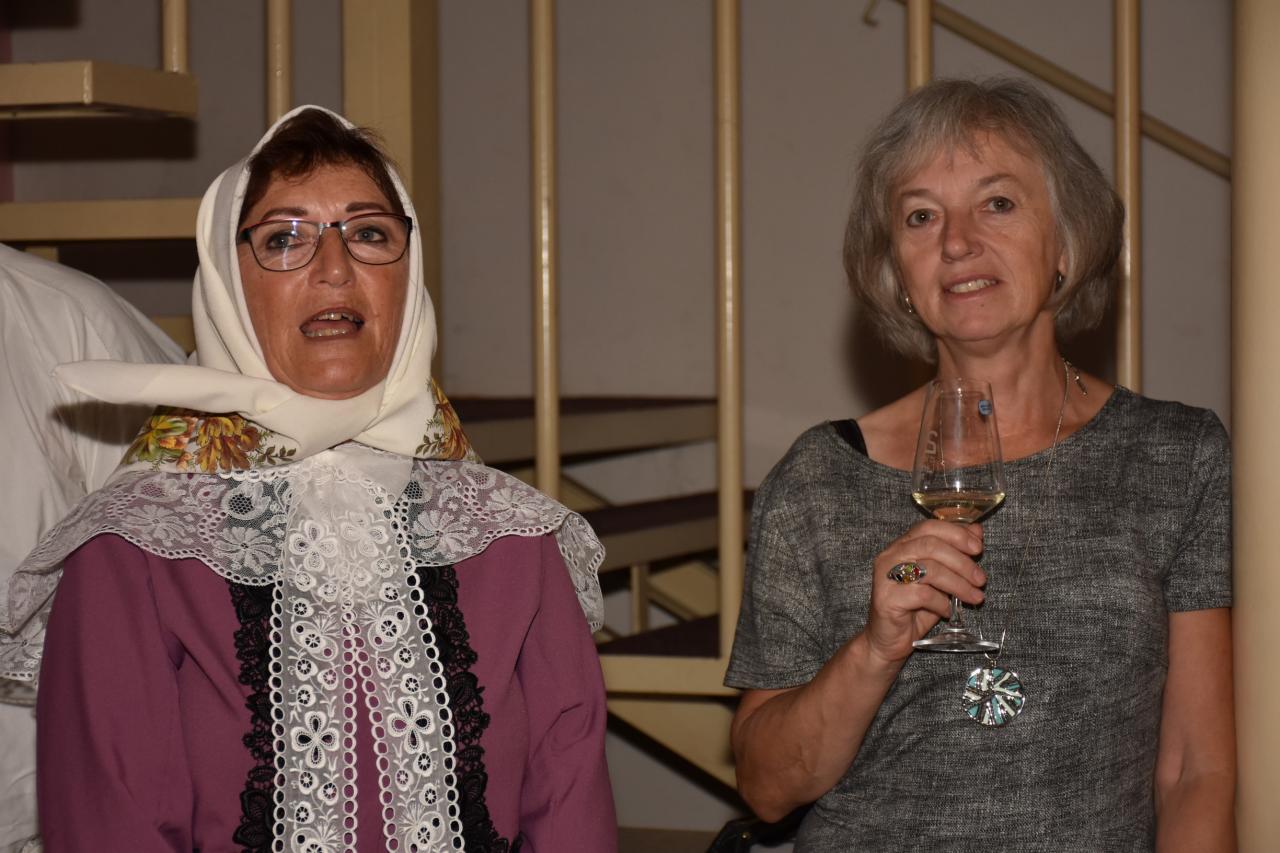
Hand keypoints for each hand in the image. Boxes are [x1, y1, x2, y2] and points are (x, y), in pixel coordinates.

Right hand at [865, 520, 986, 664]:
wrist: (887, 641)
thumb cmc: (914, 609)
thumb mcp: (939, 581)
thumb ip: (954, 556)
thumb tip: (977, 532)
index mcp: (901, 546)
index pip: (928, 527)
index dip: (956, 534)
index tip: (978, 548)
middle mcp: (890, 557)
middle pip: (930, 545)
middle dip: (962, 561)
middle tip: (981, 579)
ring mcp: (886, 577)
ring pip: (930, 569)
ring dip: (959, 584)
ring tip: (974, 597)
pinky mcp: (887, 599)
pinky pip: (923, 595)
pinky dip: (942, 603)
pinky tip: (948, 611)